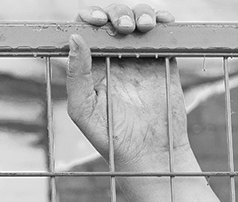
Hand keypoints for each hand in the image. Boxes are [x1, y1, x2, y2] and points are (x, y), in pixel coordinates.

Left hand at [67, 7, 189, 170]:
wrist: (149, 151)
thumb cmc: (110, 136)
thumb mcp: (83, 108)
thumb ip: (76, 74)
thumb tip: (74, 37)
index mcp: (89, 68)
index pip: (86, 32)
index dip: (89, 18)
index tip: (95, 20)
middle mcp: (112, 59)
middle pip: (112, 20)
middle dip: (116, 13)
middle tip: (122, 28)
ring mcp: (138, 57)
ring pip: (137, 20)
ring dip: (139, 13)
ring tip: (141, 27)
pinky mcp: (162, 60)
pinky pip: (162, 32)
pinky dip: (163, 19)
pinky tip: (162, 22)